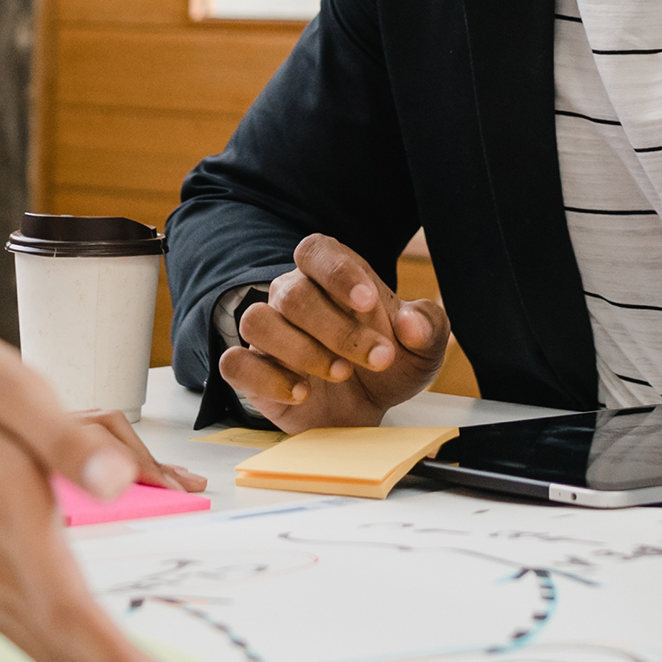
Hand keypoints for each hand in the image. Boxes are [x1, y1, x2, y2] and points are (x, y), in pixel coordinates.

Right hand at [219, 234, 448, 431]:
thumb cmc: (389, 365)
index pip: (315, 251)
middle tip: (378, 357)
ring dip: (301, 350)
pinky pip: (234, 363)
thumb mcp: (423, 349)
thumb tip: (410, 323)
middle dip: (338, 329)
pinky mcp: (252, 371)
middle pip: (292, 293)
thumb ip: (427, 327)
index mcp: (330, 276)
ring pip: (256, 321)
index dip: (337, 272)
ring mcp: (269, 334)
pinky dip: (267, 378)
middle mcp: (292, 297)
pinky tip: (302, 392)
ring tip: (341, 374)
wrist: (368, 411)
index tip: (367, 301)